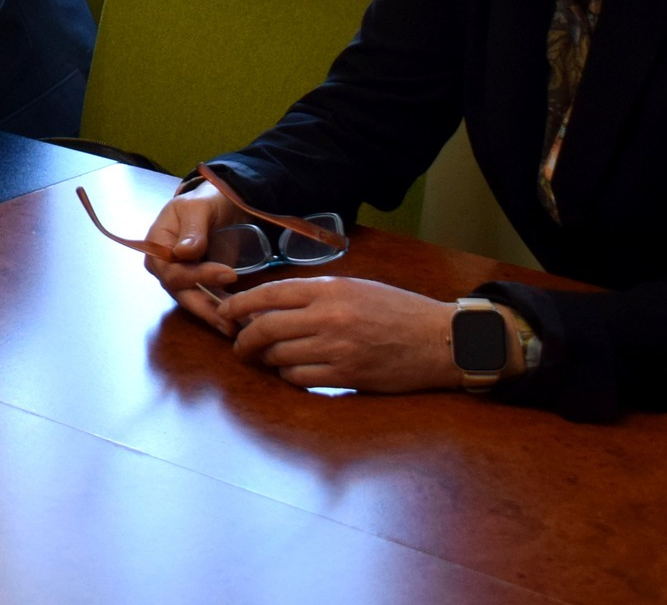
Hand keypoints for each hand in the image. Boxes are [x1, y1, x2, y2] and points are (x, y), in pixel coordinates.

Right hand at [142, 185, 242, 333]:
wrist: (221, 205)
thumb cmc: (205, 202)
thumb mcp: (198, 208)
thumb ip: (192, 230)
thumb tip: (183, 253)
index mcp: (156, 246)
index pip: (171, 270)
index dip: (197, 276)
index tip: (228, 273)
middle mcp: (165, 267)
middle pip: (181, 292)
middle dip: (205, 306)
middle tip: (230, 317)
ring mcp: (182, 279)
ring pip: (194, 302)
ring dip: (214, 316)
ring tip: (235, 327)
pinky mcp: (201, 286)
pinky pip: (208, 302)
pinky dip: (222, 312)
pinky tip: (238, 323)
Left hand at [217, 275, 459, 392]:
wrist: (440, 339)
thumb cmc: (398, 310)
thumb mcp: (355, 288)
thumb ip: (315, 295)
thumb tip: (271, 305)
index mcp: (329, 289)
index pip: (269, 294)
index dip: (239, 305)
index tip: (226, 312)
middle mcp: (328, 316)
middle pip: (266, 328)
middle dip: (244, 338)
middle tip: (238, 345)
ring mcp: (337, 348)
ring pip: (280, 355)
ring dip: (267, 359)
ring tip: (266, 359)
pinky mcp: (347, 375)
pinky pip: (300, 378)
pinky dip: (289, 376)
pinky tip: (292, 371)